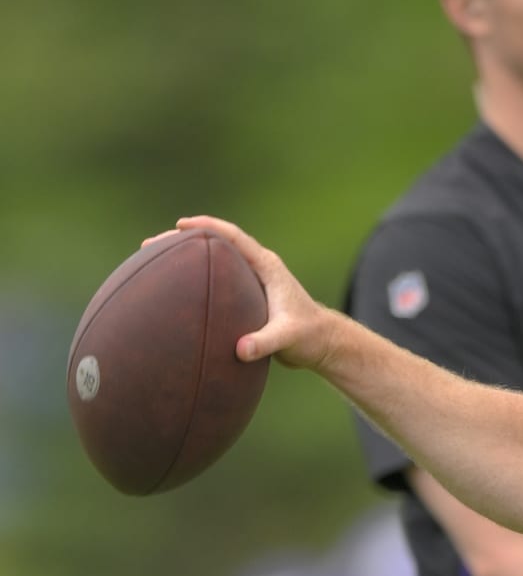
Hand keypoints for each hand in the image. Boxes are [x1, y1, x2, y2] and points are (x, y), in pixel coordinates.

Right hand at [158, 216, 340, 369]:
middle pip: (216, 245)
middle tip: (149, 244)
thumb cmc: (309, 336)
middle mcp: (257, 269)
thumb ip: (265, 343)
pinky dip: (191, 282)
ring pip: (212, 263)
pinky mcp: (245, 297)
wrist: (321, 344)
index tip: (180, 225)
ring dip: (183, 260)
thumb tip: (240, 350)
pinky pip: (213, 282)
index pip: (234, 238)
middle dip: (183, 241)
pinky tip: (168, 294)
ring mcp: (250, 282)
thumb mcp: (288, 338)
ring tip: (148, 262)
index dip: (207, 227)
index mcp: (267, 267)